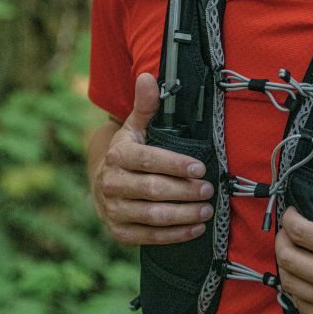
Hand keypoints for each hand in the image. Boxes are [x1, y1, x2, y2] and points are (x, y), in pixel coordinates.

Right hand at [92, 72, 213, 245]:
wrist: (102, 180)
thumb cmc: (129, 150)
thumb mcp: (136, 126)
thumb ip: (146, 105)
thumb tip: (148, 77)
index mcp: (119, 154)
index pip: (149, 160)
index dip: (175, 165)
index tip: (200, 167)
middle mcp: (112, 183)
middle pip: (153, 190)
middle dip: (185, 191)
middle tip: (210, 189)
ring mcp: (114, 209)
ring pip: (152, 215)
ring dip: (183, 215)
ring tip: (207, 210)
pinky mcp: (119, 230)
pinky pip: (147, 236)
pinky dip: (173, 235)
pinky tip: (195, 229)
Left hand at [275, 165, 312, 313]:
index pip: (300, 232)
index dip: (290, 218)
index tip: (293, 213)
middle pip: (287, 258)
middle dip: (281, 239)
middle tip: (288, 231)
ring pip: (289, 284)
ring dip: (285, 266)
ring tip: (293, 254)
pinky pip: (302, 307)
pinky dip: (296, 291)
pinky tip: (303, 281)